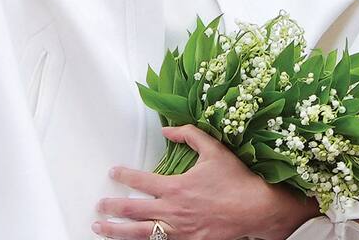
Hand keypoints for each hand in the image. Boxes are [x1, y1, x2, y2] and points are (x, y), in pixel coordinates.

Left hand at [93, 125, 318, 239]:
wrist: (260, 209)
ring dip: (118, 231)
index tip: (113, 172)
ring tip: (101, 228)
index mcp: (176, 187)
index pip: (139, 180)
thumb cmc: (237, 180)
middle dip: (111, 208)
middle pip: (133, 210)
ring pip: (142, 233)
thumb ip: (188, 134)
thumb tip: (166, 129)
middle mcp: (174, 211)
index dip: (123, 175)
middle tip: (98, 206)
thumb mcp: (213, 149)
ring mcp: (181, 231)